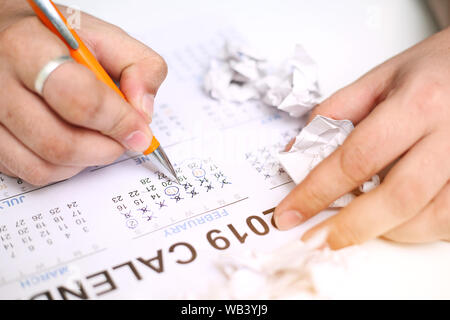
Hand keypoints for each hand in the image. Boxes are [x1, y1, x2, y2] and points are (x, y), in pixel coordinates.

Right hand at [0, 2, 166, 184]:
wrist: (7, 39)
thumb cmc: (57, 39)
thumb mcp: (106, 38)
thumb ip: (139, 66)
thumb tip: (142, 112)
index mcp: (28, 46)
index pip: (77, 97)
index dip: (116, 120)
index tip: (138, 130)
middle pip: (59, 142)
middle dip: (105, 148)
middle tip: (122, 138)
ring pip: (44, 165)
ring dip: (86, 161)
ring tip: (97, 137)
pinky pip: (31, 172)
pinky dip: (63, 168)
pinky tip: (72, 143)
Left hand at [274, 27, 449, 248]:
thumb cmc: (433, 70)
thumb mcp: (378, 79)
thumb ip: (334, 113)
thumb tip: (297, 154)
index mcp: (419, 102)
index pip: (357, 158)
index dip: (317, 191)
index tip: (290, 213)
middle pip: (399, 197)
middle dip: (352, 227)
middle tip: (319, 238)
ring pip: (432, 217)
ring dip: (387, 230)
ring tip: (358, 224)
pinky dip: (420, 229)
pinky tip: (397, 219)